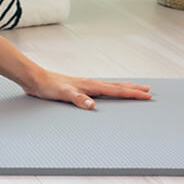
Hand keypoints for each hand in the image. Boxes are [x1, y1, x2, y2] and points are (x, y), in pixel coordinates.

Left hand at [24, 69, 151, 109]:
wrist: (35, 78)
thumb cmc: (48, 86)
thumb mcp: (63, 94)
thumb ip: (78, 99)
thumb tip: (92, 105)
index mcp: (90, 86)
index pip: (116, 90)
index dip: (132, 93)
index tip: (147, 95)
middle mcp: (90, 84)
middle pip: (117, 86)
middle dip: (133, 89)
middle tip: (148, 90)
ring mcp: (85, 84)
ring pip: (110, 85)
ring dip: (124, 87)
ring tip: (134, 86)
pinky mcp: (79, 87)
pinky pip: (100, 88)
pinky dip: (110, 88)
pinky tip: (107, 90)